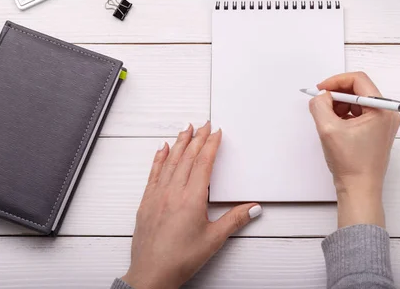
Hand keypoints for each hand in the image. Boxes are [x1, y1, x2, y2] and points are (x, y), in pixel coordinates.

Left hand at [122, 122, 261, 288]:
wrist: (151, 274)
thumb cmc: (180, 259)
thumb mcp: (214, 239)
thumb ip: (234, 220)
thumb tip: (252, 208)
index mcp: (191, 198)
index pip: (203, 163)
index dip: (211, 145)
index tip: (216, 133)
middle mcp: (173, 192)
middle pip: (187, 157)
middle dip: (197, 138)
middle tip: (203, 124)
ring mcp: (157, 195)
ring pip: (170, 161)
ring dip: (179, 143)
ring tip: (185, 129)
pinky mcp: (146, 202)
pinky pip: (154, 173)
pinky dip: (159, 159)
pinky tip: (162, 149)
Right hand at [308, 72, 399, 228]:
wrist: (359, 190)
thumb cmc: (351, 165)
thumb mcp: (328, 129)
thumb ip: (320, 105)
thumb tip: (321, 95)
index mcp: (381, 110)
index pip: (358, 80)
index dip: (336, 81)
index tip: (321, 90)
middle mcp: (387, 114)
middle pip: (359, 90)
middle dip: (336, 94)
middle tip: (321, 103)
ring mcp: (383, 123)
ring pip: (357, 102)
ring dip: (339, 106)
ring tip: (328, 120)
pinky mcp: (376, 131)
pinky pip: (359, 114)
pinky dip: (344, 116)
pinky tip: (335, 128)